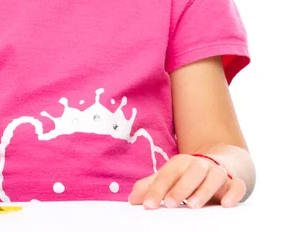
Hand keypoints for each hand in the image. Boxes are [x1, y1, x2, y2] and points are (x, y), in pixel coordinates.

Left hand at [128, 154, 246, 208]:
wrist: (218, 165)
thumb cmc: (188, 176)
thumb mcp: (169, 179)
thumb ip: (151, 187)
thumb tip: (132, 199)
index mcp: (181, 164)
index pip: (168, 174)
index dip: (156, 188)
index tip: (147, 204)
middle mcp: (200, 165)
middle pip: (191, 171)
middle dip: (179, 187)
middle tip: (169, 203)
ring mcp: (218, 172)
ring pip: (214, 176)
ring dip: (204, 189)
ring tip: (192, 205)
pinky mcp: (234, 182)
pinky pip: (237, 185)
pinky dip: (233, 193)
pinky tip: (226, 204)